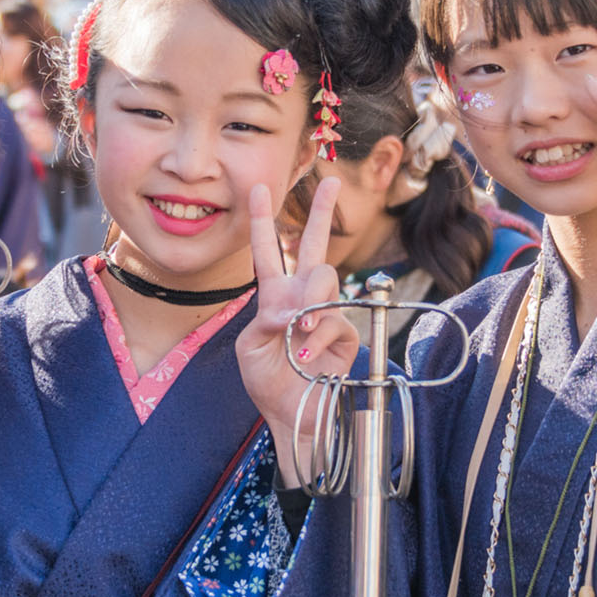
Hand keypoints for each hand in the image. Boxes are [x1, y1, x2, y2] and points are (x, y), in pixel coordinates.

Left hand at [236, 177, 358, 487]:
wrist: (292, 414)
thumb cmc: (267, 381)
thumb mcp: (251, 348)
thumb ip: (266, 321)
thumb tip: (292, 307)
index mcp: (274, 295)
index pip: (268, 252)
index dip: (264, 221)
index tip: (259, 189)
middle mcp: (302, 298)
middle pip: (314, 247)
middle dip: (321, 213)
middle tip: (331, 182)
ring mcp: (326, 313)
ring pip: (326, 282)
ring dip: (310, 303)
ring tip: (297, 331)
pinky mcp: (346, 333)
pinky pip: (335, 321)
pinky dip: (318, 337)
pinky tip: (307, 357)